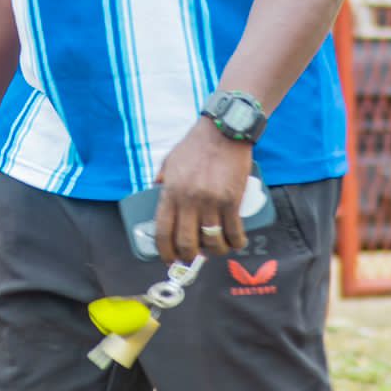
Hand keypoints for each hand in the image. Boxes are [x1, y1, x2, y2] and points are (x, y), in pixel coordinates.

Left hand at [154, 119, 252, 262]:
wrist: (224, 131)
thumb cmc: (196, 145)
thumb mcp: (171, 160)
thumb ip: (162, 179)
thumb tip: (155, 193)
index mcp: (171, 191)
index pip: (163, 231)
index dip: (164, 251)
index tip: (169, 259)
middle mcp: (189, 200)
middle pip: (187, 243)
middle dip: (189, 256)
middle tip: (193, 256)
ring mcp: (212, 201)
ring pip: (212, 242)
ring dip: (215, 251)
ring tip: (216, 248)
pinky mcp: (232, 200)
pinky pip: (234, 232)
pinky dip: (236, 242)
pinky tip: (235, 242)